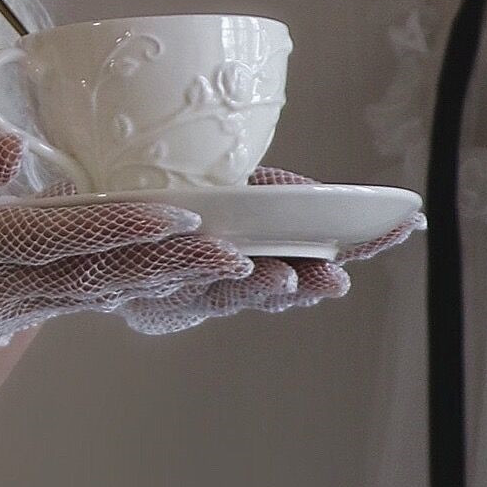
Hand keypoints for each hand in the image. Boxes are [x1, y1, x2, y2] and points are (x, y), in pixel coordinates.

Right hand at [0, 132, 250, 381]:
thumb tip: (10, 148)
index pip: (58, 235)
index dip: (121, 225)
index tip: (176, 213)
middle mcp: (3, 287)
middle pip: (98, 274)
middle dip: (169, 263)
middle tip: (233, 251)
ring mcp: (19, 305)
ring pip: (104, 292)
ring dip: (169, 279)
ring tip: (230, 264)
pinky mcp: (29, 308)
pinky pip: (93, 298)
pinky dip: (142, 286)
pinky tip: (185, 274)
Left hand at [118, 166, 424, 335]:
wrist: (84, 221)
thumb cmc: (167, 206)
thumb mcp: (229, 193)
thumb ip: (272, 195)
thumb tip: (315, 194)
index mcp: (256, 255)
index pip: (314, 253)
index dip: (357, 242)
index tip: (402, 224)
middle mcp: (225, 281)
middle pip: (275, 287)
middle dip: (307, 281)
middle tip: (332, 279)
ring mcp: (184, 290)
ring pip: (228, 293)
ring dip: (259, 286)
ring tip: (285, 279)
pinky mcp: (140, 290)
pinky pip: (171, 281)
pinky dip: (199, 270)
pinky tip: (227, 262)